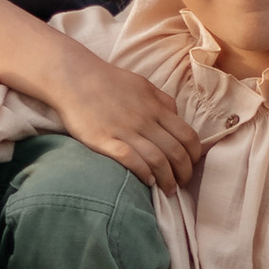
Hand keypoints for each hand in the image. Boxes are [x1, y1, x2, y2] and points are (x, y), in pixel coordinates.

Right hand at [43, 47, 201, 189]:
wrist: (74, 78)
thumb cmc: (109, 81)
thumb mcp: (143, 85)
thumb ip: (162, 101)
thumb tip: (177, 116)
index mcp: (156, 108)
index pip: (187, 136)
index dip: (194, 155)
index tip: (191, 165)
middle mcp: (145, 121)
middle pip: (176, 152)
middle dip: (184, 173)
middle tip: (181, 184)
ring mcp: (124, 131)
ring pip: (157, 160)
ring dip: (167, 180)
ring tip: (168, 190)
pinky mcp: (104, 140)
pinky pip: (130, 160)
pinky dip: (143, 173)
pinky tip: (147, 181)